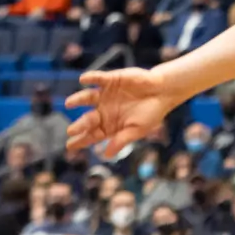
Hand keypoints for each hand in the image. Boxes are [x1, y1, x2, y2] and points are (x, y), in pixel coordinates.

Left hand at [65, 67, 180, 154]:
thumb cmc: (152, 112)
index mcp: (109, 124)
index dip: (80, 140)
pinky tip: (83, 79)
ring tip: (70, 103)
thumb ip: (122, 140)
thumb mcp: (138, 130)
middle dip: (80, 124)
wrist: (164, 91)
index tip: (70, 146)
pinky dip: (91, 78)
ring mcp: (105, 95)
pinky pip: (98, 79)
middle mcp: (103, 110)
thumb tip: (107, 155)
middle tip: (72, 129)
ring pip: (87, 98)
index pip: (91, 135)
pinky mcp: (111, 80)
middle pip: (88, 119)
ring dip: (78, 100)